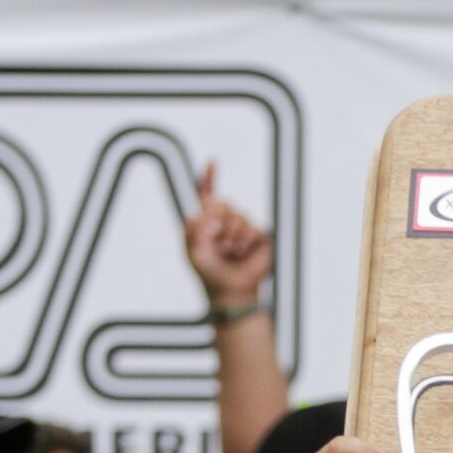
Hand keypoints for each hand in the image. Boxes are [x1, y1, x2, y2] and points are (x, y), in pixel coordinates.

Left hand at [184, 160, 274, 309]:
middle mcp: (224, 221)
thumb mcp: (194, 252)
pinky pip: (253, 229)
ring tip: (230, 252)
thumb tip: (203, 214)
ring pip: (239, 216)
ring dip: (233, 237)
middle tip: (218, 243)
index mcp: (206, 221)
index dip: (209, 177)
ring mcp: (243, 227)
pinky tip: (242, 253)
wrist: (233, 291)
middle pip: (223, 203)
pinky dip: (246, 242)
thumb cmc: (210, 274)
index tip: (213, 161)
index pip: (207, 194)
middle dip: (219, 222)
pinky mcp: (259, 236)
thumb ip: (194, 230)